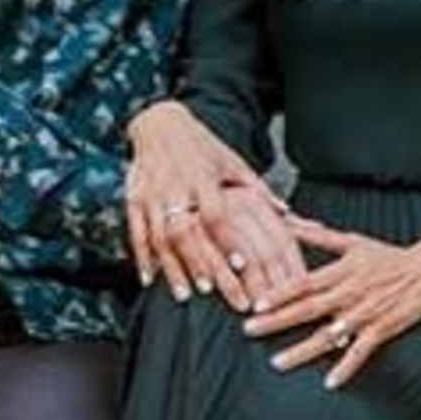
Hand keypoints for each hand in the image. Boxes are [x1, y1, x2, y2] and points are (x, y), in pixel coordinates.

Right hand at [126, 103, 300, 302]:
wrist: (160, 123)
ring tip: (183, 295)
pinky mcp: (134, 198)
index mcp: (203, 177)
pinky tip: (150, 279)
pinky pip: (136, 232)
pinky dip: (142, 258)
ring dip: (171, 267)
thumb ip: (257, 189)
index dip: (227, 241)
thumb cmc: (202, 146)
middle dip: (197, 263)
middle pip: (185, 231)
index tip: (241, 265)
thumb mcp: (231, 161)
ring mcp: (152, 194)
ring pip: (159, 236)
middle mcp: (175, 187)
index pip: (215, 213)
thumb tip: (286, 213)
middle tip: (212, 291)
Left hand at [244, 220, 420, 389]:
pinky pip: (361, 352)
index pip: (304, 283)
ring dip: (303, 350)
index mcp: (341, 271)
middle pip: (308, 309)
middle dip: (277, 321)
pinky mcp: (382, 329)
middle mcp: (349, 293)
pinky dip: (346, 367)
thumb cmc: (387, 256)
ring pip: (329, 335)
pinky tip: (330, 382)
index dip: (280, 293)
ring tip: (277, 363)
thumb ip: (317, 236)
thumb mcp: (352, 241)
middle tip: (250, 330)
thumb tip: (288, 222)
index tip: (257, 303)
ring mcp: (365, 313)